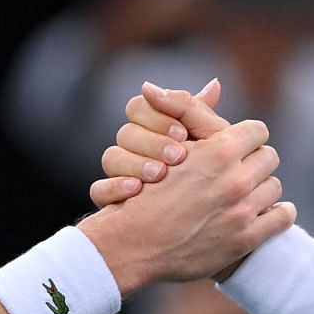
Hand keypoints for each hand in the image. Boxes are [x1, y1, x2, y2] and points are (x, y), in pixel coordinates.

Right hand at [77, 115, 292, 291]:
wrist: (133, 244)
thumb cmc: (146, 190)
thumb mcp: (168, 144)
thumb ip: (193, 111)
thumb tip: (216, 83)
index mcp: (219, 152)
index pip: (257, 130)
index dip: (245, 138)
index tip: (236, 147)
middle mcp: (235, 180)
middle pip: (269, 157)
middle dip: (254, 162)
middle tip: (240, 171)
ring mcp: (242, 212)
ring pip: (275, 187)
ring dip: (262, 189)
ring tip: (245, 194)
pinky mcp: (246, 239)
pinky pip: (283, 216)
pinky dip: (278, 213)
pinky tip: (264, 213)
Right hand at [90, 80, 229, 208]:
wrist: (200, 229)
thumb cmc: (211, 180)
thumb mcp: (214, 146)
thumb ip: (206, 118)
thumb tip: (215, 84)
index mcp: (152, 130)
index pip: (139, 107)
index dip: (159, 117)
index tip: (183, 134)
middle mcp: (132, 149)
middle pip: (126, 131)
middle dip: (153, 141)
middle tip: (178, 156)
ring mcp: (119, 175)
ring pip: (110, 157)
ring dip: (136, 163)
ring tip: (160, 175)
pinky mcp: (111, 202)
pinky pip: (98, 189)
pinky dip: (114, 188)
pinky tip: (135, 191)